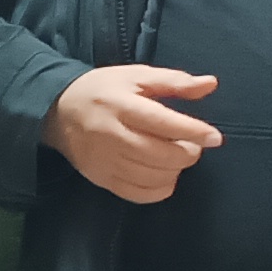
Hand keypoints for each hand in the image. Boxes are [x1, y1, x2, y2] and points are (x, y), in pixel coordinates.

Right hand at [44, 65, 222, 203]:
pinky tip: (164, 174)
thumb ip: (174, 81)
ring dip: (176, 170)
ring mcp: (104, 161)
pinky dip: (161, 188)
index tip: (215, 137)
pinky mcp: (101, 179)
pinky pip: (140, 194)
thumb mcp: (135, 76)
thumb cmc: (103, 90)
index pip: (162, 122)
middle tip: (191, 145)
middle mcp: (110, 134)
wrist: (56, 111)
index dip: (193, 132)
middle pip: (160, 155)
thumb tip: (211, 84)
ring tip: (176, 157)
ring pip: (152, 176)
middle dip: (187, 153)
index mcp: (119, 105)